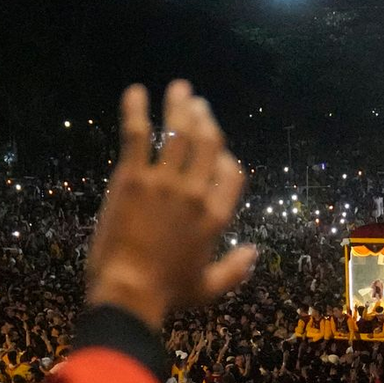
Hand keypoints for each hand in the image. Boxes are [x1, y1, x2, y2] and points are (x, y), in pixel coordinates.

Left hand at [86, 82, 256, 331]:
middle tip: (197, 103)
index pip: (232, 173)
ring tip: (179, 88)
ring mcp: (165, 182)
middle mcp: (195, 193)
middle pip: (207, 143)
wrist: (129, 292)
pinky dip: (136, 110)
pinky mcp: (132, 178)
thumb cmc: (167, 294)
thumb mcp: (208, 289)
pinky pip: (137, 135)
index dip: (225, 157)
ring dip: (179, 106)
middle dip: (205, 118)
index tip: (216, 150)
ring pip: (178, 132)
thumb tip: (254, 253)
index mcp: (215, 217)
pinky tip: (136, 91)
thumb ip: (234, 270)